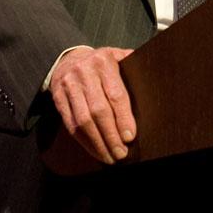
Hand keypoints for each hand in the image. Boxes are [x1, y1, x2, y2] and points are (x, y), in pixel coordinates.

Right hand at [50, 46, 135, 164]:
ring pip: (84, 121)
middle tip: (121, 152)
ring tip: (110, 156)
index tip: (130, 136)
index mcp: (103, 61)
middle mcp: (85, 73)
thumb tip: (154, 78)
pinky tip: (96, 150)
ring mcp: (69, 86)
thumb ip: (132, 65)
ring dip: (98, 143)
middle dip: (111, 135)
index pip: (115, 94)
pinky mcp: (58, 99)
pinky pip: (71, 125)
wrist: (68, 59)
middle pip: (99, 111)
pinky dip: (85, 142)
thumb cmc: (100, 63)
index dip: (123, 118)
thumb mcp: (116, 55)